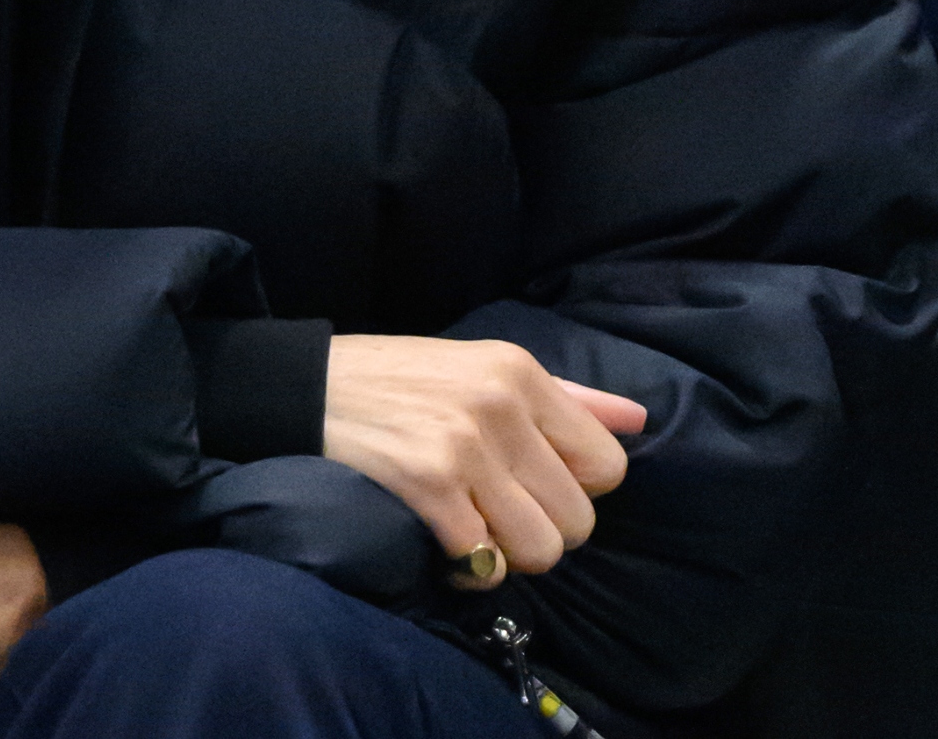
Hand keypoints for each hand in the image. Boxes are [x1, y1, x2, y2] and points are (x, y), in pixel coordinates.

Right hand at [322, 334, 648, 584]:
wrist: (299, 387)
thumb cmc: (394, 380)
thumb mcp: (480, 367)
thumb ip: (563, 397)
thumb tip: (638, 421)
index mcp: (520, 372)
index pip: (607, 465)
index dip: (576, 491)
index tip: (532, 484)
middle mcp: (501, 405)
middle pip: (578, 519)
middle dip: (541, 533)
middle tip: (498, 517)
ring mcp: (465, 446)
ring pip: (539, 549)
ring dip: (507, 557)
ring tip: (474, 534)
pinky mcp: (427, 484)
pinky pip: (484, 561)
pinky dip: (467, 569)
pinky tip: (443, 546)